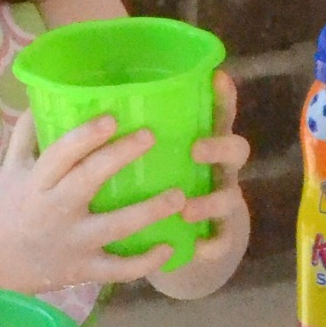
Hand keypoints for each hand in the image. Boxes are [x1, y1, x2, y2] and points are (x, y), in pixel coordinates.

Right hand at [0, 106, 186, 293]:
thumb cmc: (10, 208)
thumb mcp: (12, 169)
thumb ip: (28, 134)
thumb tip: (45, 94)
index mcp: (38, 182)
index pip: (60, 154)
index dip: (84, 136)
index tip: (111, 118)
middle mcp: (56, 210)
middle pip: (89, 180)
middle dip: (119, 157)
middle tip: (150, 136)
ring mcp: (74, 242)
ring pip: (115, 227)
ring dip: (149, 212)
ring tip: (179, 196)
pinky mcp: (85, 269)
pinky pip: (119, 269)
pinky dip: (146, 263)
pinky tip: (170, 248)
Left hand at [150, 71, 251, 300]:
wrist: (175, 242)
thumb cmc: (154, 188)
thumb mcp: (148, 158)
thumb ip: (131, 137)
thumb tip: (89, 103)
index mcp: (201, 143)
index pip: (218, 114)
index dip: (223, 97)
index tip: (217, 78)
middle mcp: (217, 169)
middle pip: (236, 151)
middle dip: (220, 147)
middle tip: (195, 149)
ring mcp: (221, 203)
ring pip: (228, 198)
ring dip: (210, 201)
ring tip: (186, 209)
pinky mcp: (217, 236)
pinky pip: (221, 241)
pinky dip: (212, 245)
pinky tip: (197, 248)